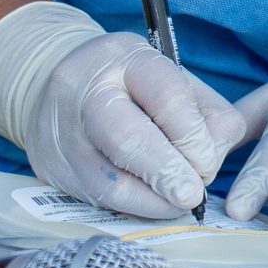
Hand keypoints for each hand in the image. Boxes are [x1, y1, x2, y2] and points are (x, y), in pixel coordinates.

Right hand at [9, 30, 246, 219]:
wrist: (51, 85)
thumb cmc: (128, 84)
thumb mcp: (169, 76)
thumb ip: (204, 112)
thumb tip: (217, 154)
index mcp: (124, 58)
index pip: (167, 96)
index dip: (194, 136)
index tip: (209, 162)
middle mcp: (85, 92)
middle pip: (129, 138)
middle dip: (169, 174)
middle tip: (194, 196)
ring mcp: (62, 134)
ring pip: (108, 181)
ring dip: (152, 202)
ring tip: (177, 205)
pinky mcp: (51, 170)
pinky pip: (95, 199)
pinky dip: (130, 208)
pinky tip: (151, 206)